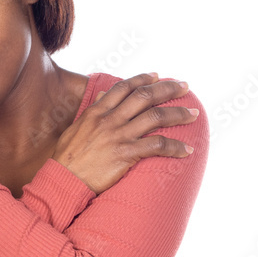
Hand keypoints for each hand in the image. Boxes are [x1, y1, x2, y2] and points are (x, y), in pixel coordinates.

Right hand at [52, 73, 198, 195]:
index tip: (157, 76)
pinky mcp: (126, 154)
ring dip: (178, 113)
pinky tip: (187, 150)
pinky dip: (175, 147)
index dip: (143, 79)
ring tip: (193, 114)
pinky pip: (157, 146)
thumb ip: (92, 111)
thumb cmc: (67, 158)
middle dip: (168, 89)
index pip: (124, 87)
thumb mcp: (76, 128)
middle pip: (145, 96)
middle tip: (185, 87)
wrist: (64, 180)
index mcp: (97, 112)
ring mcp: (119, 136)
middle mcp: (110, 120)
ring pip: (156, 117)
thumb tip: (103, 95)